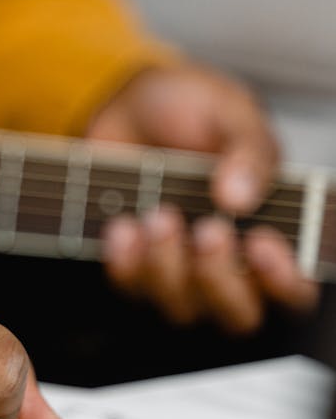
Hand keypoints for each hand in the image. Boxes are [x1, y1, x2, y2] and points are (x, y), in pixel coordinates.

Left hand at [88, 65, 318, 331]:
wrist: (129, 103)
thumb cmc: (193, 110)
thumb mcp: (231, 113)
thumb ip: (249, 150)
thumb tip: (240, 197)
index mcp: (274, 232)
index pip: (295, 290)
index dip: (283, 281)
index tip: (260, 243)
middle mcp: (231, 265)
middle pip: (238, 315)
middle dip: (220, 278)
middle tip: (207, 230)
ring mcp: (180, 273)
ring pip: (181, 306)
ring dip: (168, 265)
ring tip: (158, 213)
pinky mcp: (134, 269)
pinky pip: (131, 288)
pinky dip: (125, 262)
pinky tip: (123, 226)